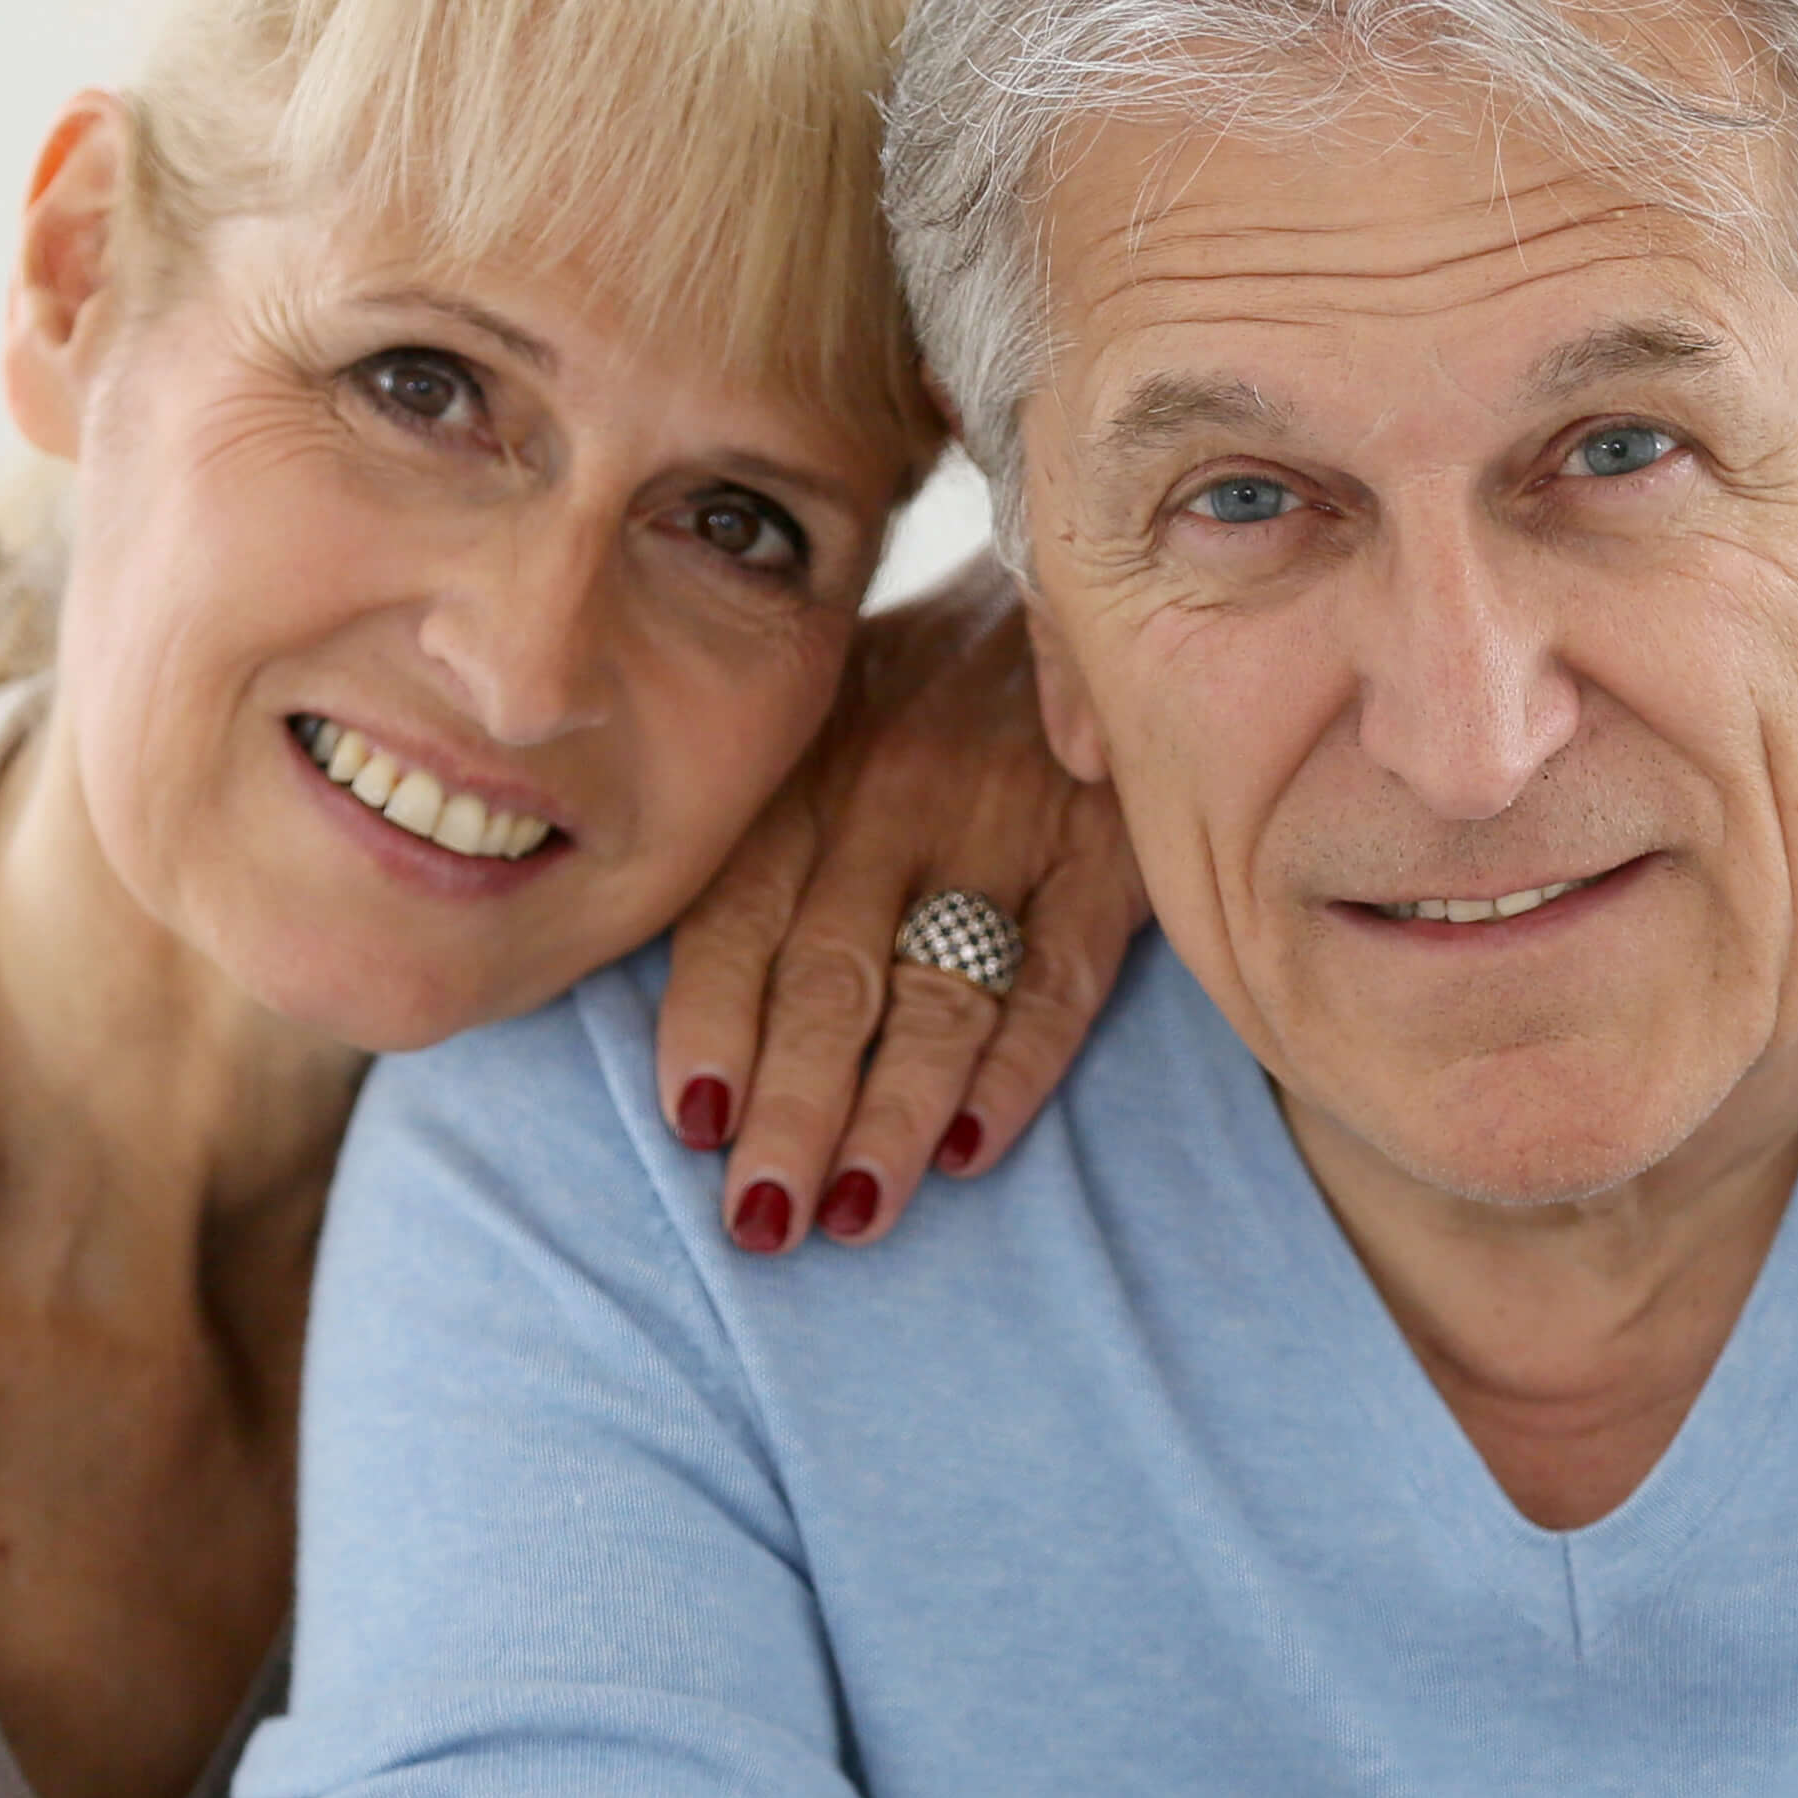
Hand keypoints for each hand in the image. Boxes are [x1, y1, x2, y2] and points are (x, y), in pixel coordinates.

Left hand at [653, 557, 1143, 1252]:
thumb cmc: (928, 679)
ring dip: (892, 1111)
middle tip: (761, 1220)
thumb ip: (767, 833)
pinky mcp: (1106, 850)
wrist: (1086, 577)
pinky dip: (1019, 1064)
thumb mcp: (828, 714)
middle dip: (790, 1106)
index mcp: (808, 770)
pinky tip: (975, 1145)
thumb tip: (691, 1005)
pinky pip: (1060, 974)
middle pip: (830, 974)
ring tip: (851, 1211)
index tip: (695, 1124)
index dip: (712, 1023)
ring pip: (937, 988)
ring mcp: (1005, 823)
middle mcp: (894, 796)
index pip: (741, 914)